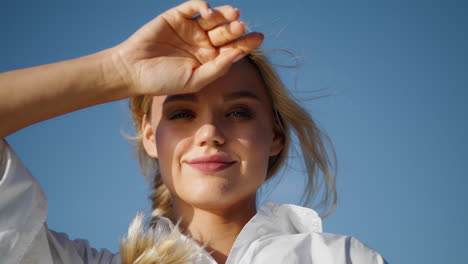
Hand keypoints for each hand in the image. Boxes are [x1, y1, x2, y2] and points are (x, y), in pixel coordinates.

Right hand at [110, 0, 263, 95]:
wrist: (133, 71)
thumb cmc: (163, 81)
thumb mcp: (195, 80)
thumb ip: (217, 69)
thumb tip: (239, 55)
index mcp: (210, 60)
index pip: (233, 49)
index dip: (247, 43)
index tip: (259, 37)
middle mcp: (203, 43)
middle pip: (226, 33)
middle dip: (235, 29)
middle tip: (242, 26)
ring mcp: (190, 29)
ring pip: (213, 18)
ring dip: (223, 15)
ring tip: (233, 14)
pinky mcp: (177, 17)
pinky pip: (193, 7)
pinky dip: (201, 5)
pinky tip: (207, 11)